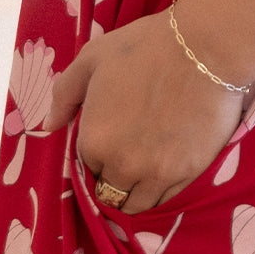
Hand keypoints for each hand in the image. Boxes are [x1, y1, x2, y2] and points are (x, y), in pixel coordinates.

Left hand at [44, 9, 246, 214]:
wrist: (205, 47)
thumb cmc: (146, 47)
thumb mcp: (92, 58)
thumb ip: (64, 94)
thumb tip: (49, 125)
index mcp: (94, 140)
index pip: (87, 168)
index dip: (98, 155)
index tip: (111, 142)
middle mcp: (122, 165)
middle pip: (110, 193)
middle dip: (114, 178)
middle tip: (129, 156)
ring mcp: (158, 173)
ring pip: (138, 206)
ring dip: (137, 191)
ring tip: (147, 169)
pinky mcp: (190, 173)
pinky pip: (168, 199)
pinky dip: (163, 190)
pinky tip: (168, 169)